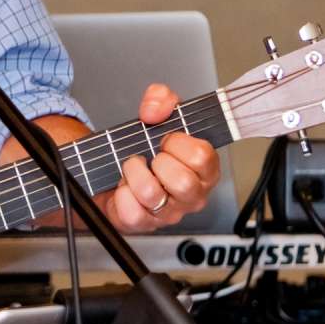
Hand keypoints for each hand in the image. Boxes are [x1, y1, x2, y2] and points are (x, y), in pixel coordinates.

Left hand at [102, 83, 219, 233]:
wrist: (119, 172)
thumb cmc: (149, 149)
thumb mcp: (160, 115)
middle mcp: (192, 195)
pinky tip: (125, 187)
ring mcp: (169, 213)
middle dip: (159, 161)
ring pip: (151, 194)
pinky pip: (131, 210)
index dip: (178, 142)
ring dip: (133, 172)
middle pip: (183, 182)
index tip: (167, 138)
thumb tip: (155, 110)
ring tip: (133, 167)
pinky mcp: (144, 224)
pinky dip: (121, 194)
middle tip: (152, 156)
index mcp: (205, 170)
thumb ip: (161, 99)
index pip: (202, 157)